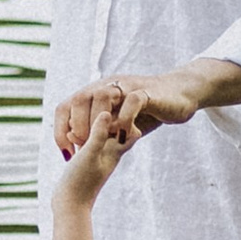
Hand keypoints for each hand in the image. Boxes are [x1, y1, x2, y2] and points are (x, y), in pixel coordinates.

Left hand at [55, 66, 205, 155]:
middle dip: (77, 127)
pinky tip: (125, 136)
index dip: (60, 130)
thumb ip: (101, 131)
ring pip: (100, 96)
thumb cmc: (148, 111)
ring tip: (102, 141)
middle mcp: (108, 86)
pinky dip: (125, 119)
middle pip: (78, 99)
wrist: (180, 95)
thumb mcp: (119, 122)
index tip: (67, 153)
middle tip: (84, 148)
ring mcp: (126, 87)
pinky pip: (132, 101)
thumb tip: (77, 144)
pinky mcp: (147, 92)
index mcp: (96, 94)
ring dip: (96, 121)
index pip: (66, 106)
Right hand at [58, 119, 135, 205]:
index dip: (125, 118)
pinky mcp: (85, 161)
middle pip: (116, 129)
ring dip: (87, 127)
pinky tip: (68, 136)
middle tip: (89, 114)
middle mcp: (110, 154)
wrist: (69, 205)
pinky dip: (78, 136)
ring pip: (99, 134)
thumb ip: (98, 134)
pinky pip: (86, 142)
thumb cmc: (80, 182)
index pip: (132, 130)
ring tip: (74, 127)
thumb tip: (107, 112)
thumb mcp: (89, 154)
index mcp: (116, 151)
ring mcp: (98, 157)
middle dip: (103, 119)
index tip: (109, 112)